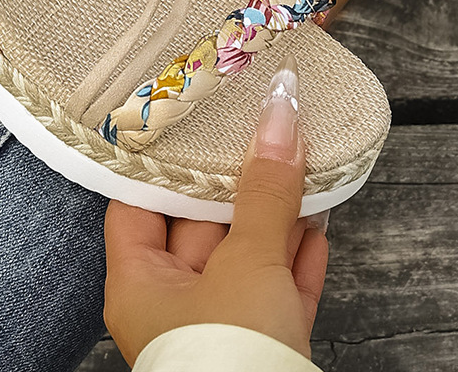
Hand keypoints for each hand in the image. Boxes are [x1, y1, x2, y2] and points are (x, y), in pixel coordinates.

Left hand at [103, 54, 328, 364]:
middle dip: (237, 178)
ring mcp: (221, 328)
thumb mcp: (249, 261)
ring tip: (300, 156)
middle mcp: (172, 306)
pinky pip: (279, 286)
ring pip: (247, 253)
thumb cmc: (234, 359)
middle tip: (262, 124)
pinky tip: (318, 215)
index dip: (167, 157)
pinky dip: (299, 252)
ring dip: (277, 211)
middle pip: (201, 222)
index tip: (195, 111)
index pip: (140, 201)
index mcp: (139, 284)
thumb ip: (265, 189)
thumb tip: (279, 109)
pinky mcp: (265, 346)